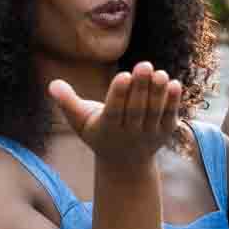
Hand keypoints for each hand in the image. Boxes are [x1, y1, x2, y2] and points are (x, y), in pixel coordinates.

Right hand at [49, 63, 183, 168]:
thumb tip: (52, 84)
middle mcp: (130, 133)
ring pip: (155, 113)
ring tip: (160, 73)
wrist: (125, 163)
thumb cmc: (99, 133)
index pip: (114, 111)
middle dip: (140, 88)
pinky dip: (173, 102)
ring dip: (158, 93)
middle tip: (144, 65)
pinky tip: (175, 84)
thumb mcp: (80, 121)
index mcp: (107, 129)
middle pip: (136, 110)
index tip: (123, 75)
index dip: (119, 94)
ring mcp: (149, 134)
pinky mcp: (165, 132)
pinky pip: (169, 116)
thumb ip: (67, 103)